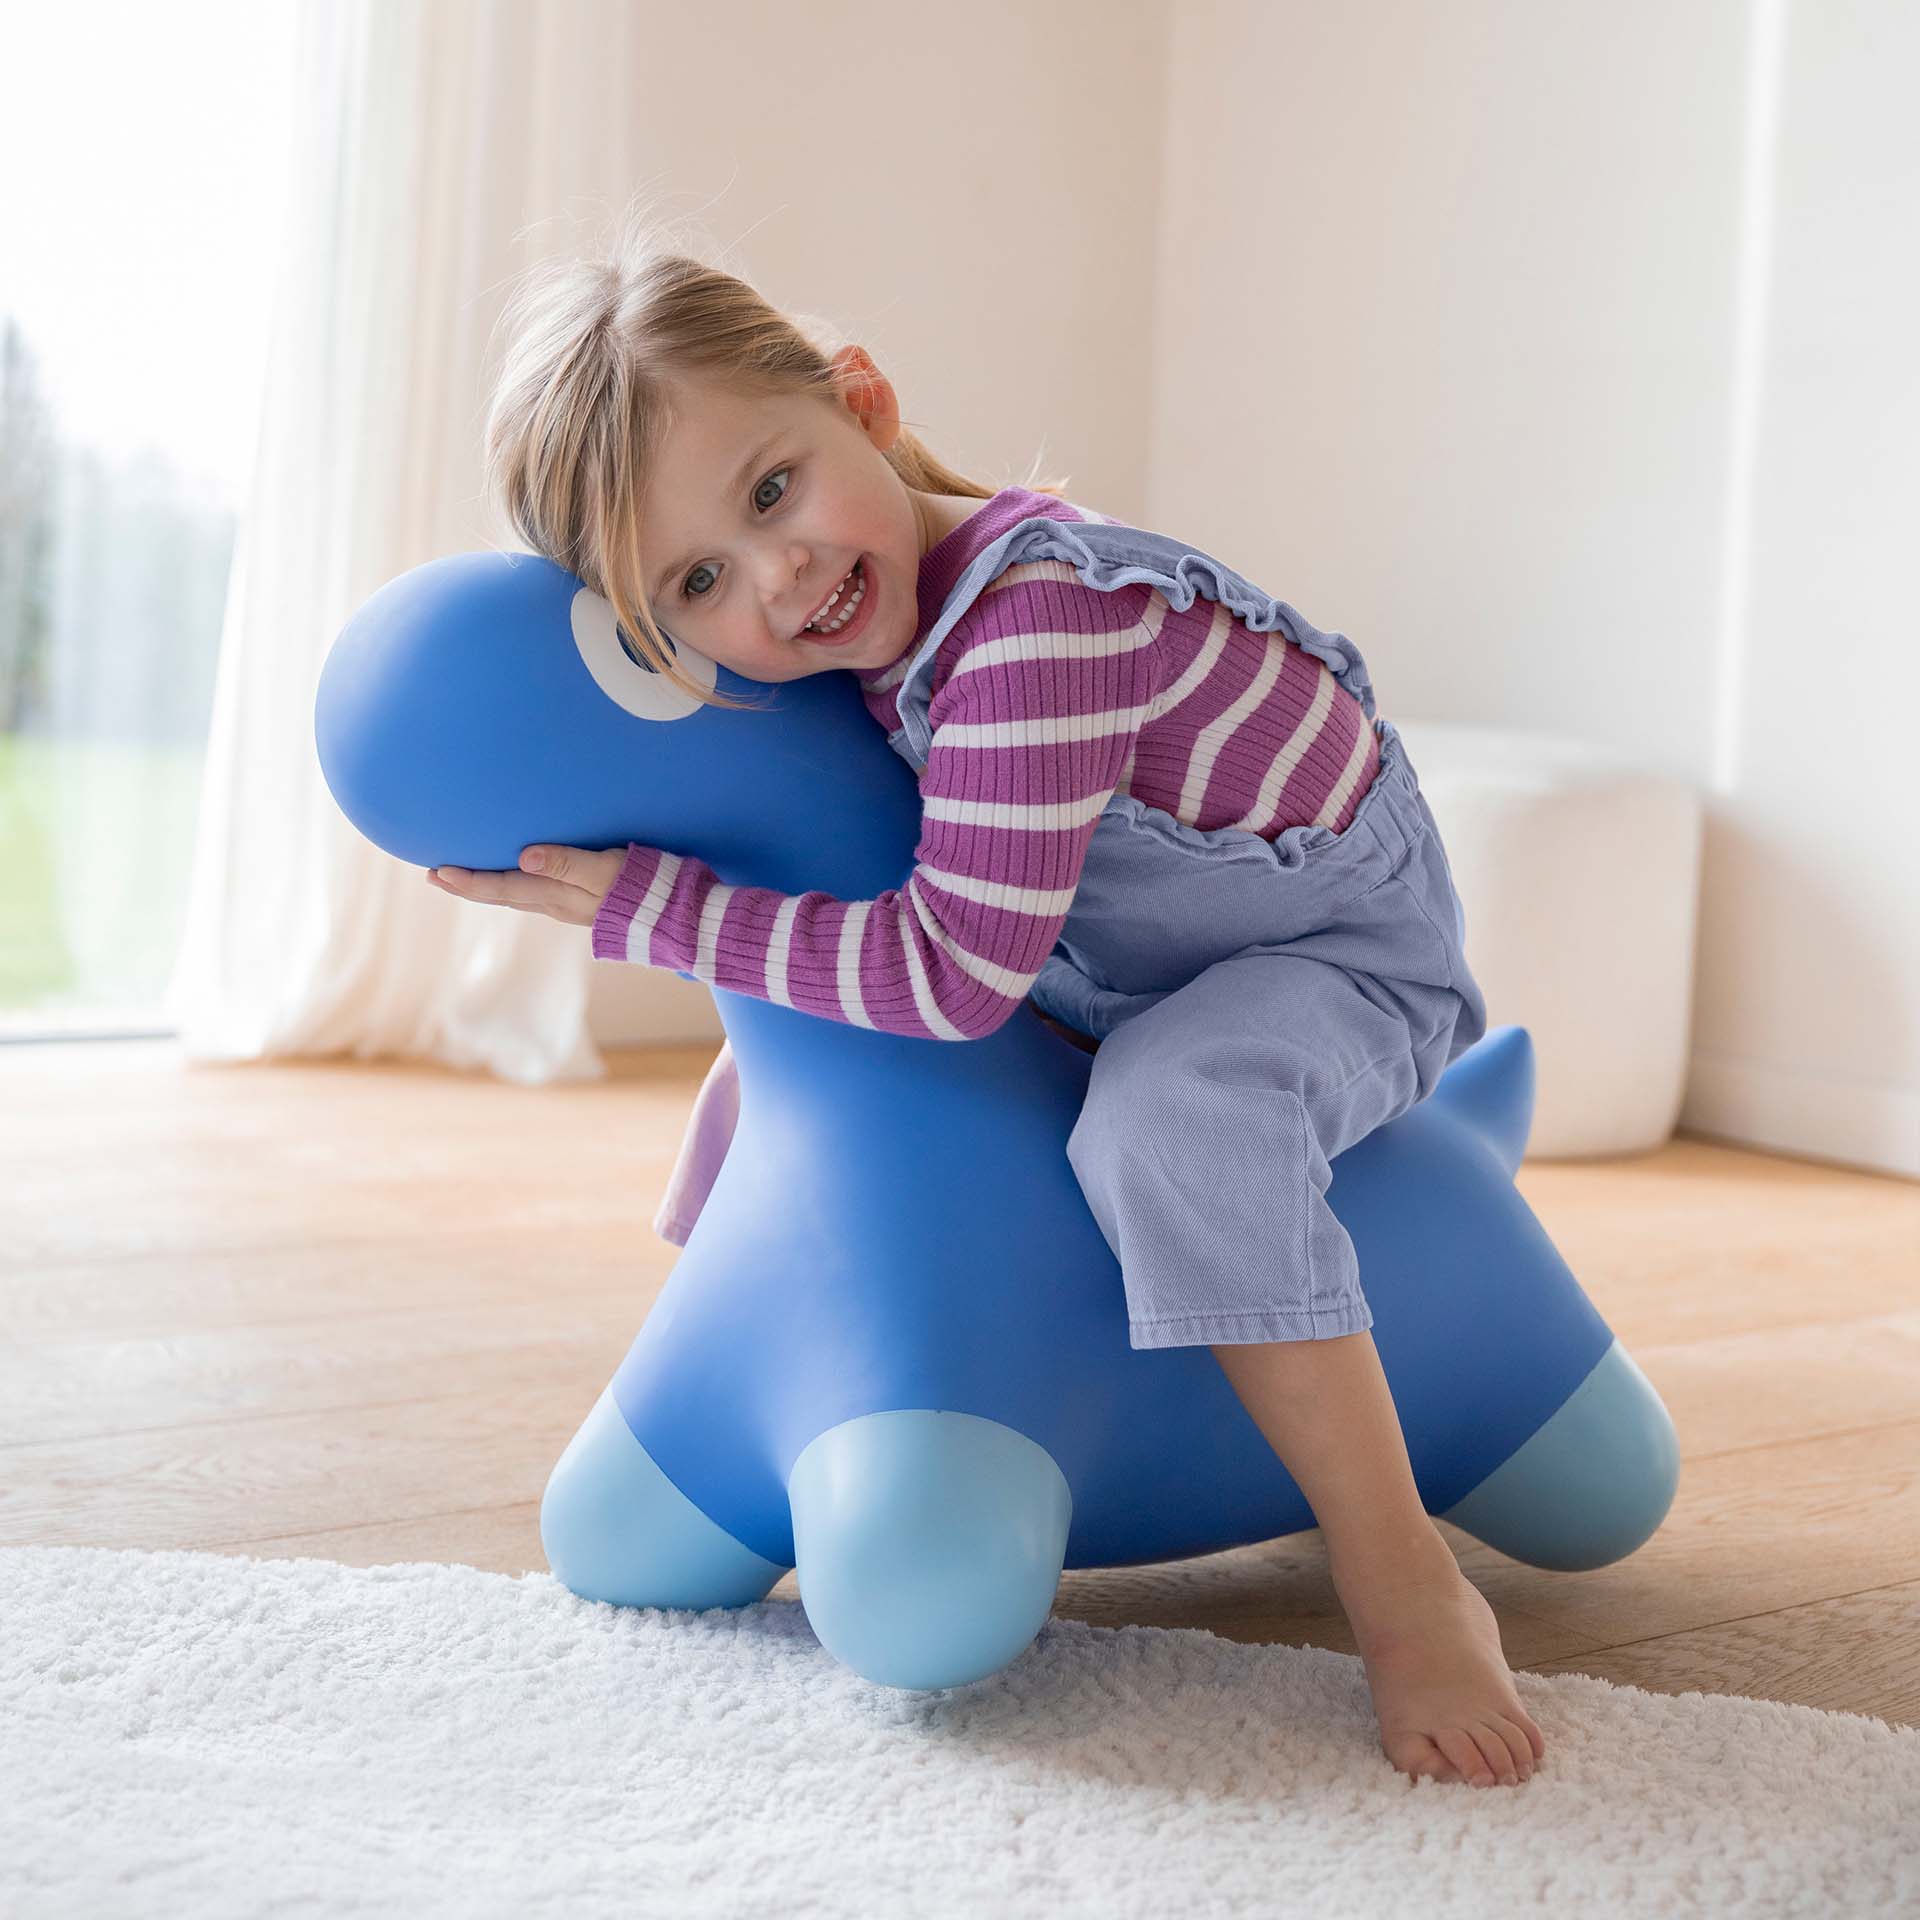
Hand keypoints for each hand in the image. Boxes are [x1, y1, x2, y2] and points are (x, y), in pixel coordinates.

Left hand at [426, 844, 627, 925]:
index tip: (436, 871)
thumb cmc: (644, 889)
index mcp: (557, 896)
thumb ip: (567, 863)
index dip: (468, 881)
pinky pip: (535, 895)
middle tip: (433, 876)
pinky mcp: (585, 902)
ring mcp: (571, 907)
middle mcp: (557, 905)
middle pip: (502, 896)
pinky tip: (514, 879)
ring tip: (462, 878)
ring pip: (517, 897)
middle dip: (467, 887)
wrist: (677, 918)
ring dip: (486, 888)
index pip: (502, 888)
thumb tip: (524, 856)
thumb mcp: (605, 871)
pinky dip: (512, 887)